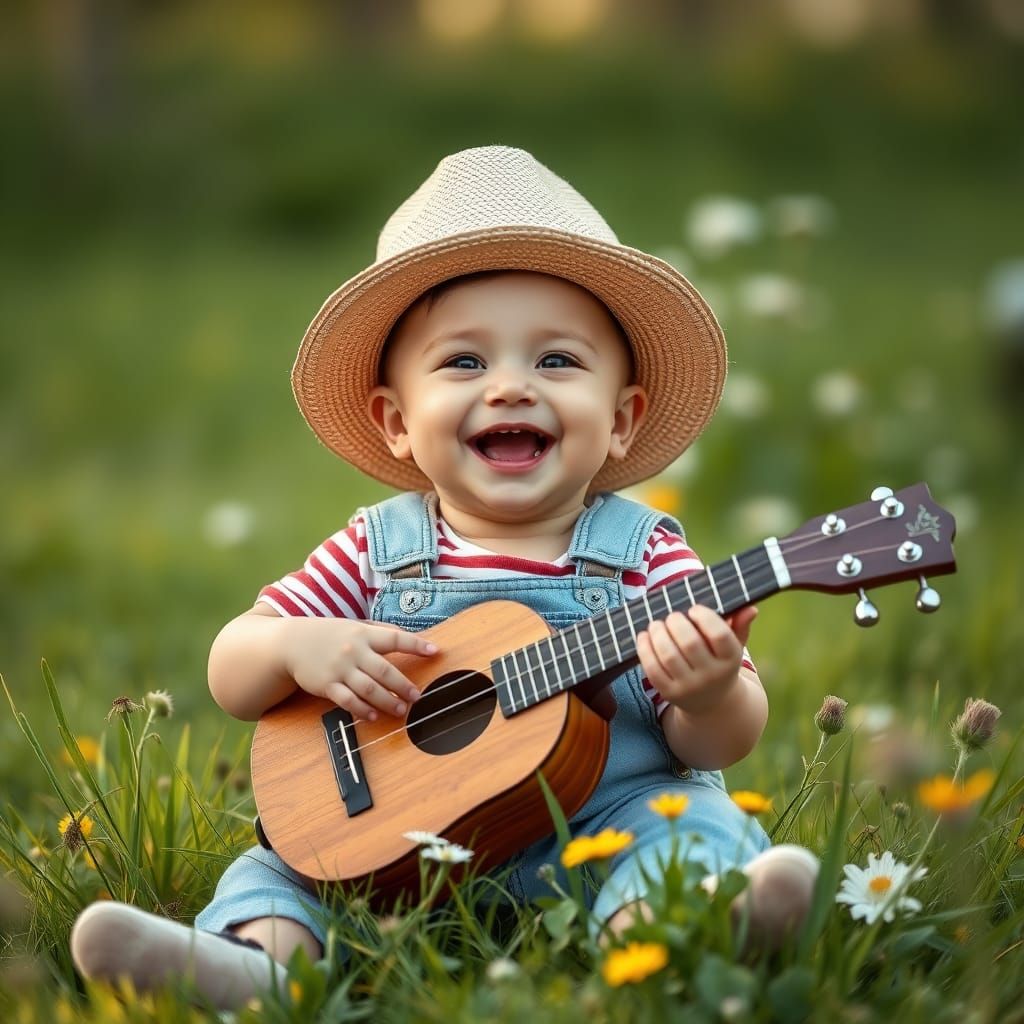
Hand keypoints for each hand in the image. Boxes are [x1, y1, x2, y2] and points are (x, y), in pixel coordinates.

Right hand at [281, 618, 436, 721]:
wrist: (292, 642)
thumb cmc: (329, 634)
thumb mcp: (355, 625)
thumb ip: (381, 631)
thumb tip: (412, 636)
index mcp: (364, 634)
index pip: (395, 638)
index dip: (417, 645)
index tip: (435, 651)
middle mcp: (354, 651)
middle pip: (384, 670)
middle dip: (403, 685)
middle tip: (418, 696)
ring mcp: (340, 669)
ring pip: (368, 689)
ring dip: (387, 701)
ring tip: (401, 710)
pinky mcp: (327, 685)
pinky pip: (347, 701)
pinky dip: (362, 710)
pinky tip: (373, 716)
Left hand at [637, 604, 756, 716]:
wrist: (712, 704)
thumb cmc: (720, 663)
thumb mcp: (733, 647)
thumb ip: (739, 626)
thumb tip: (750, 608)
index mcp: (731, 659)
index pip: (720, 635)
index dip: (705, 617)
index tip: (694, 608)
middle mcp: (711, 675)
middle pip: (690, 643)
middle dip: (676, 622)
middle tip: (672, 616)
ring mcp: (689, 686)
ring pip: (668, 655)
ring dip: (658, 633)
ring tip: (657, 624)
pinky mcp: (669, 693)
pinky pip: (653, 669)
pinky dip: (644, 649)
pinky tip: (644, 636)